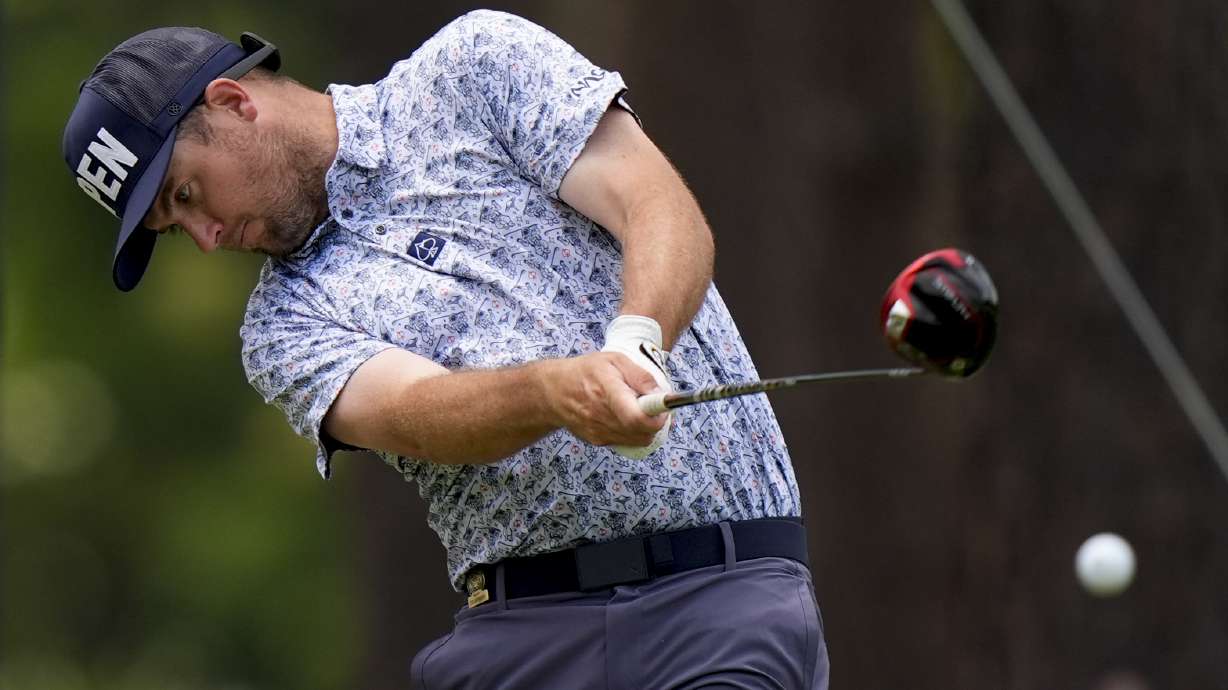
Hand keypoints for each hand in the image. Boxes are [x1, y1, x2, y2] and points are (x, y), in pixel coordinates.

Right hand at [541, 352, 667, 448]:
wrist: (553, 391)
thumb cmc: (584, 372)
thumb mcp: (614, 361)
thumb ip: (640, 376)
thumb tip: (661, 393)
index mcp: (606, 391)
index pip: (637, 417)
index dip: (657, 417)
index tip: (663, 408)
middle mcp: (601, 416)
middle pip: (643, 432)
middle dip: (655, 421)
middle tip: (653, 407)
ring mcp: (598, 432)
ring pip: (638, 440)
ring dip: (646, 428)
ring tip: (638, 409)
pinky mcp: (597, 441)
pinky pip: (626, 442)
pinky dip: (633, 432)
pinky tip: (624, 417)